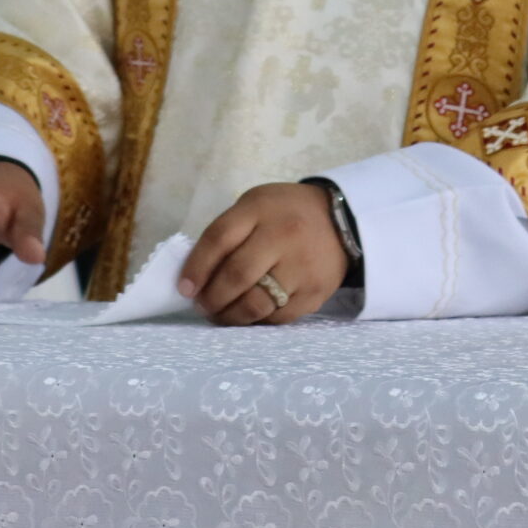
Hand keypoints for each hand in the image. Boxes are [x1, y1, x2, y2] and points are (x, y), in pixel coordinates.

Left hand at [179, 182, 349, 325]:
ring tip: (220, 315)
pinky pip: (277, 317)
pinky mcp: (315, 294)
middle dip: (212, 297)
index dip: (196, 267)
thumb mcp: (254, 207)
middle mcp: (283, 237)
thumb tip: (196, 274)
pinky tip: (247, 317)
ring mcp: (302, 268)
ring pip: (256, 303)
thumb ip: (228, 233)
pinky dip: (256, 321)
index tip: (184, 289)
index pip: (219, 239)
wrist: (343, 221)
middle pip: (237, 275)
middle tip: (202, 305)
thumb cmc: (286, 213)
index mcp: (260, 210)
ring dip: (230, 316)